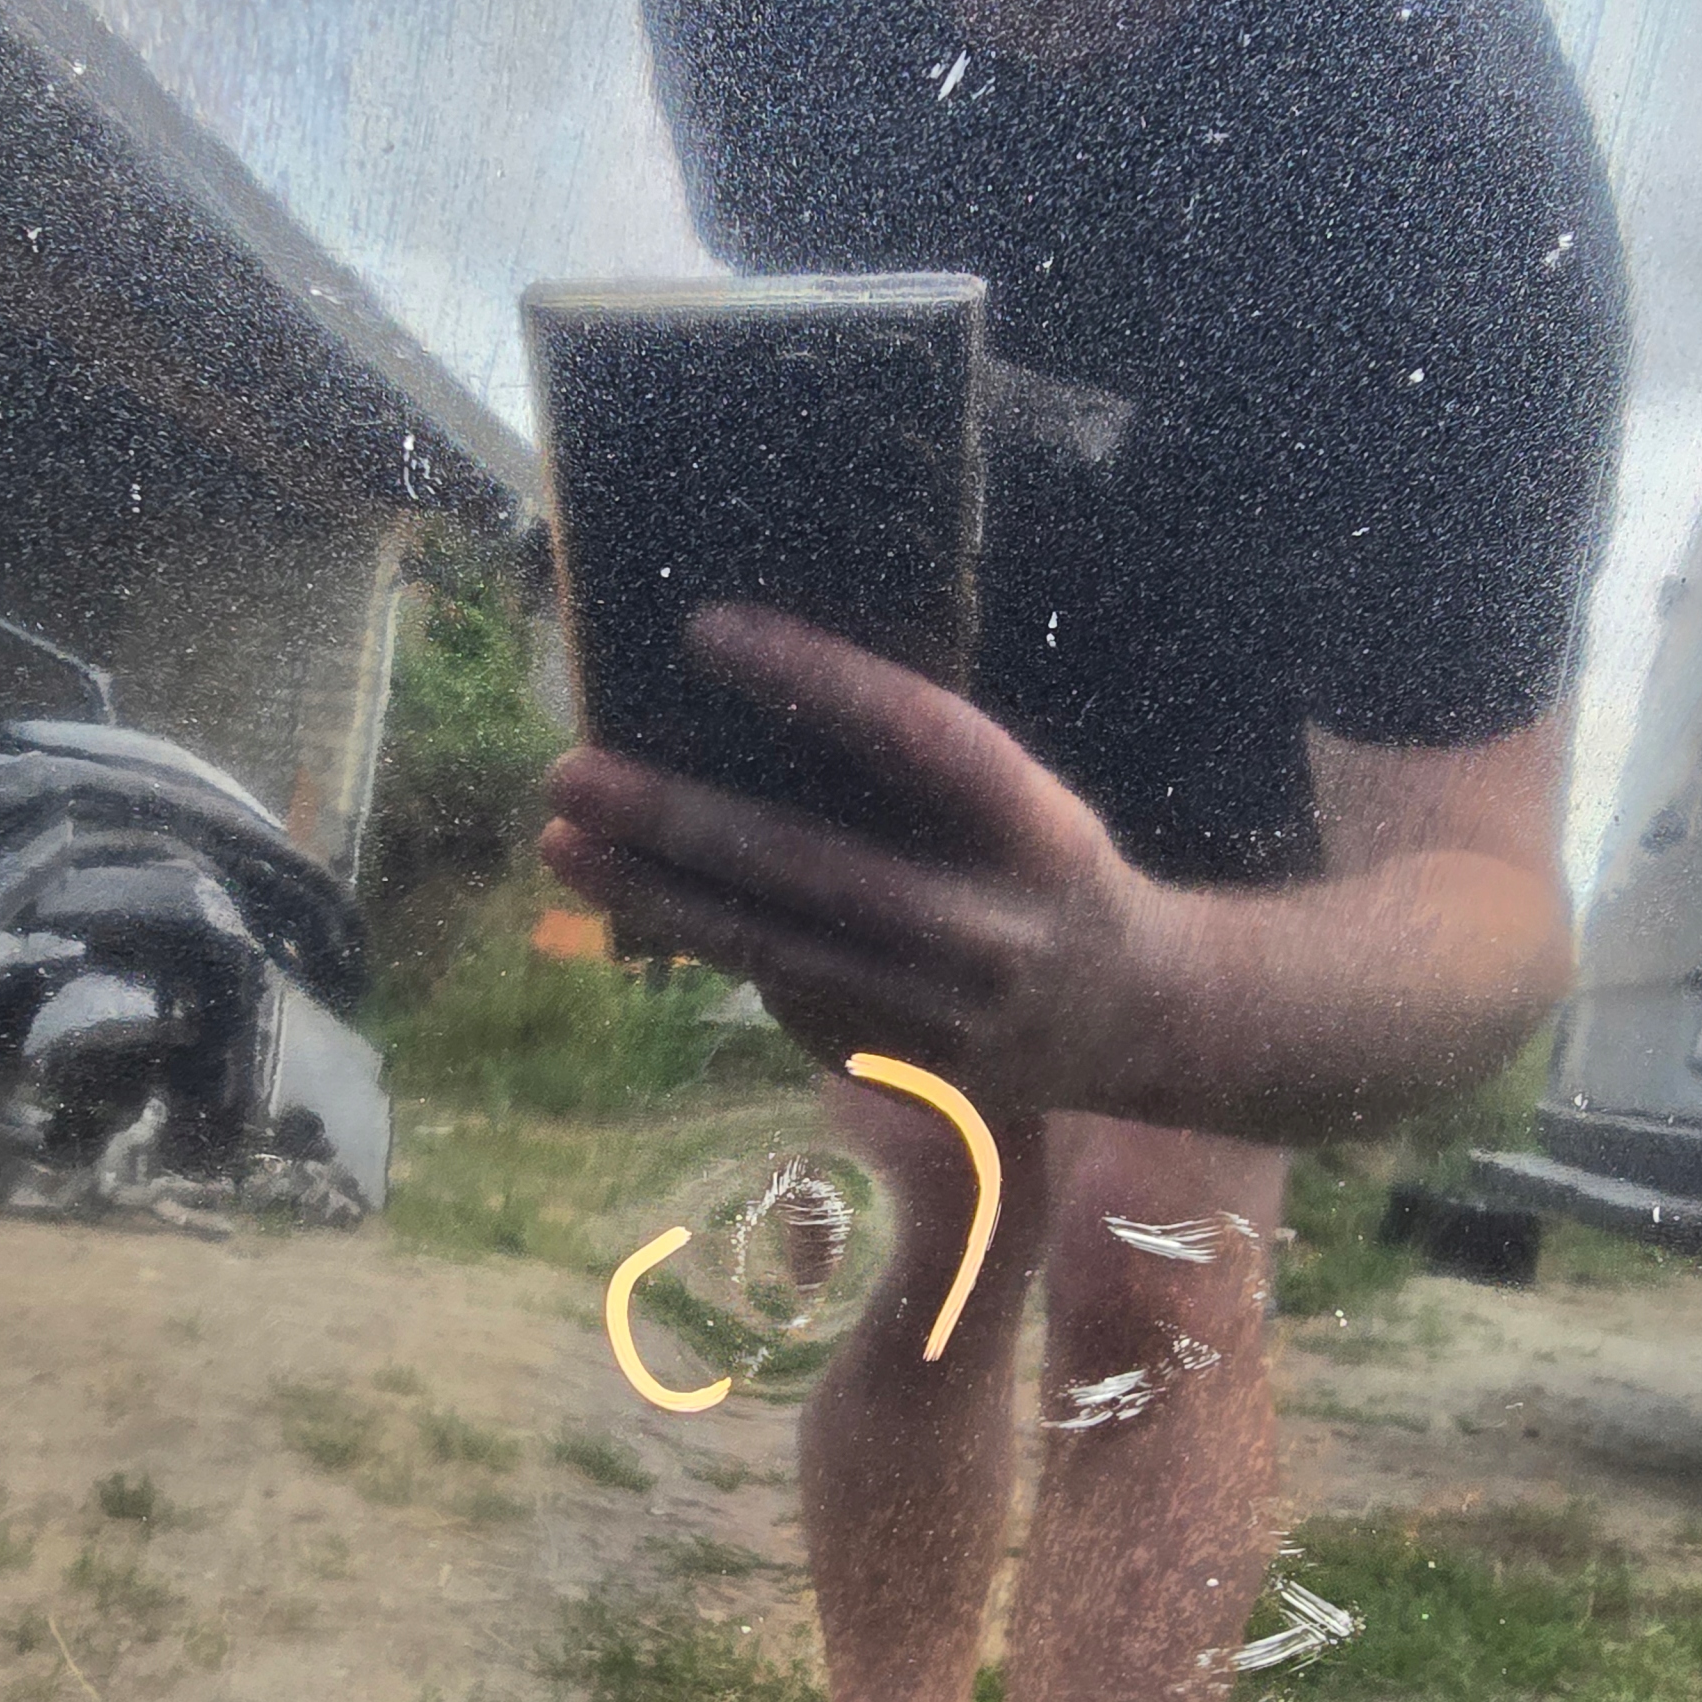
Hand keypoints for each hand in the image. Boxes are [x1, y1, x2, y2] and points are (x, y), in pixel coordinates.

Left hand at [539, 606, 1153, 1115]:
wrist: (1141, 1018)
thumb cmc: (1049, 870)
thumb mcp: (1024, 800)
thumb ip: (920, 772)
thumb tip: (755, 710)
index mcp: (1034, 825)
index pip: (917, 735)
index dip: (813, 681)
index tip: (704, 630)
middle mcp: (991, 925)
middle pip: (811, 867)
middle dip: (677, 820)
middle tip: (570, 771)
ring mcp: (947, 1014)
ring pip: (773, 950)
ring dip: (656, 896)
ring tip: (561, 841)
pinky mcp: (909, 1071)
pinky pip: (788, 1001)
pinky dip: (711, 948)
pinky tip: (640, 901)